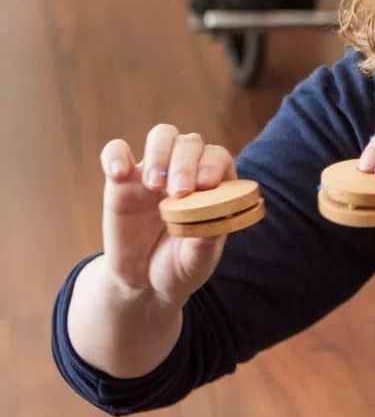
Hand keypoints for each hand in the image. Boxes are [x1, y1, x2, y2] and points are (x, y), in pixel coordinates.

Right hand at [99, 125, 236, 307]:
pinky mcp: (122, 181)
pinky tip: (118, 173)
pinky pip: (116, 151)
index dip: (212, 165)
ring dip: (160, 154)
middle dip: (185, 163)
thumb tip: (210, 230)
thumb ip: (203, 246)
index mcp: (213, 187)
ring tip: (154, 185)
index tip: (205, 185)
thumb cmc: (178, 267)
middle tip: (178, 193)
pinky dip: (115, 154)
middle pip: (190, 143)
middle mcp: (187, 172)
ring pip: (162, 136)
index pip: (218, 158)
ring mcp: (155, 172)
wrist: (142, 280)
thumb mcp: (194, 263)